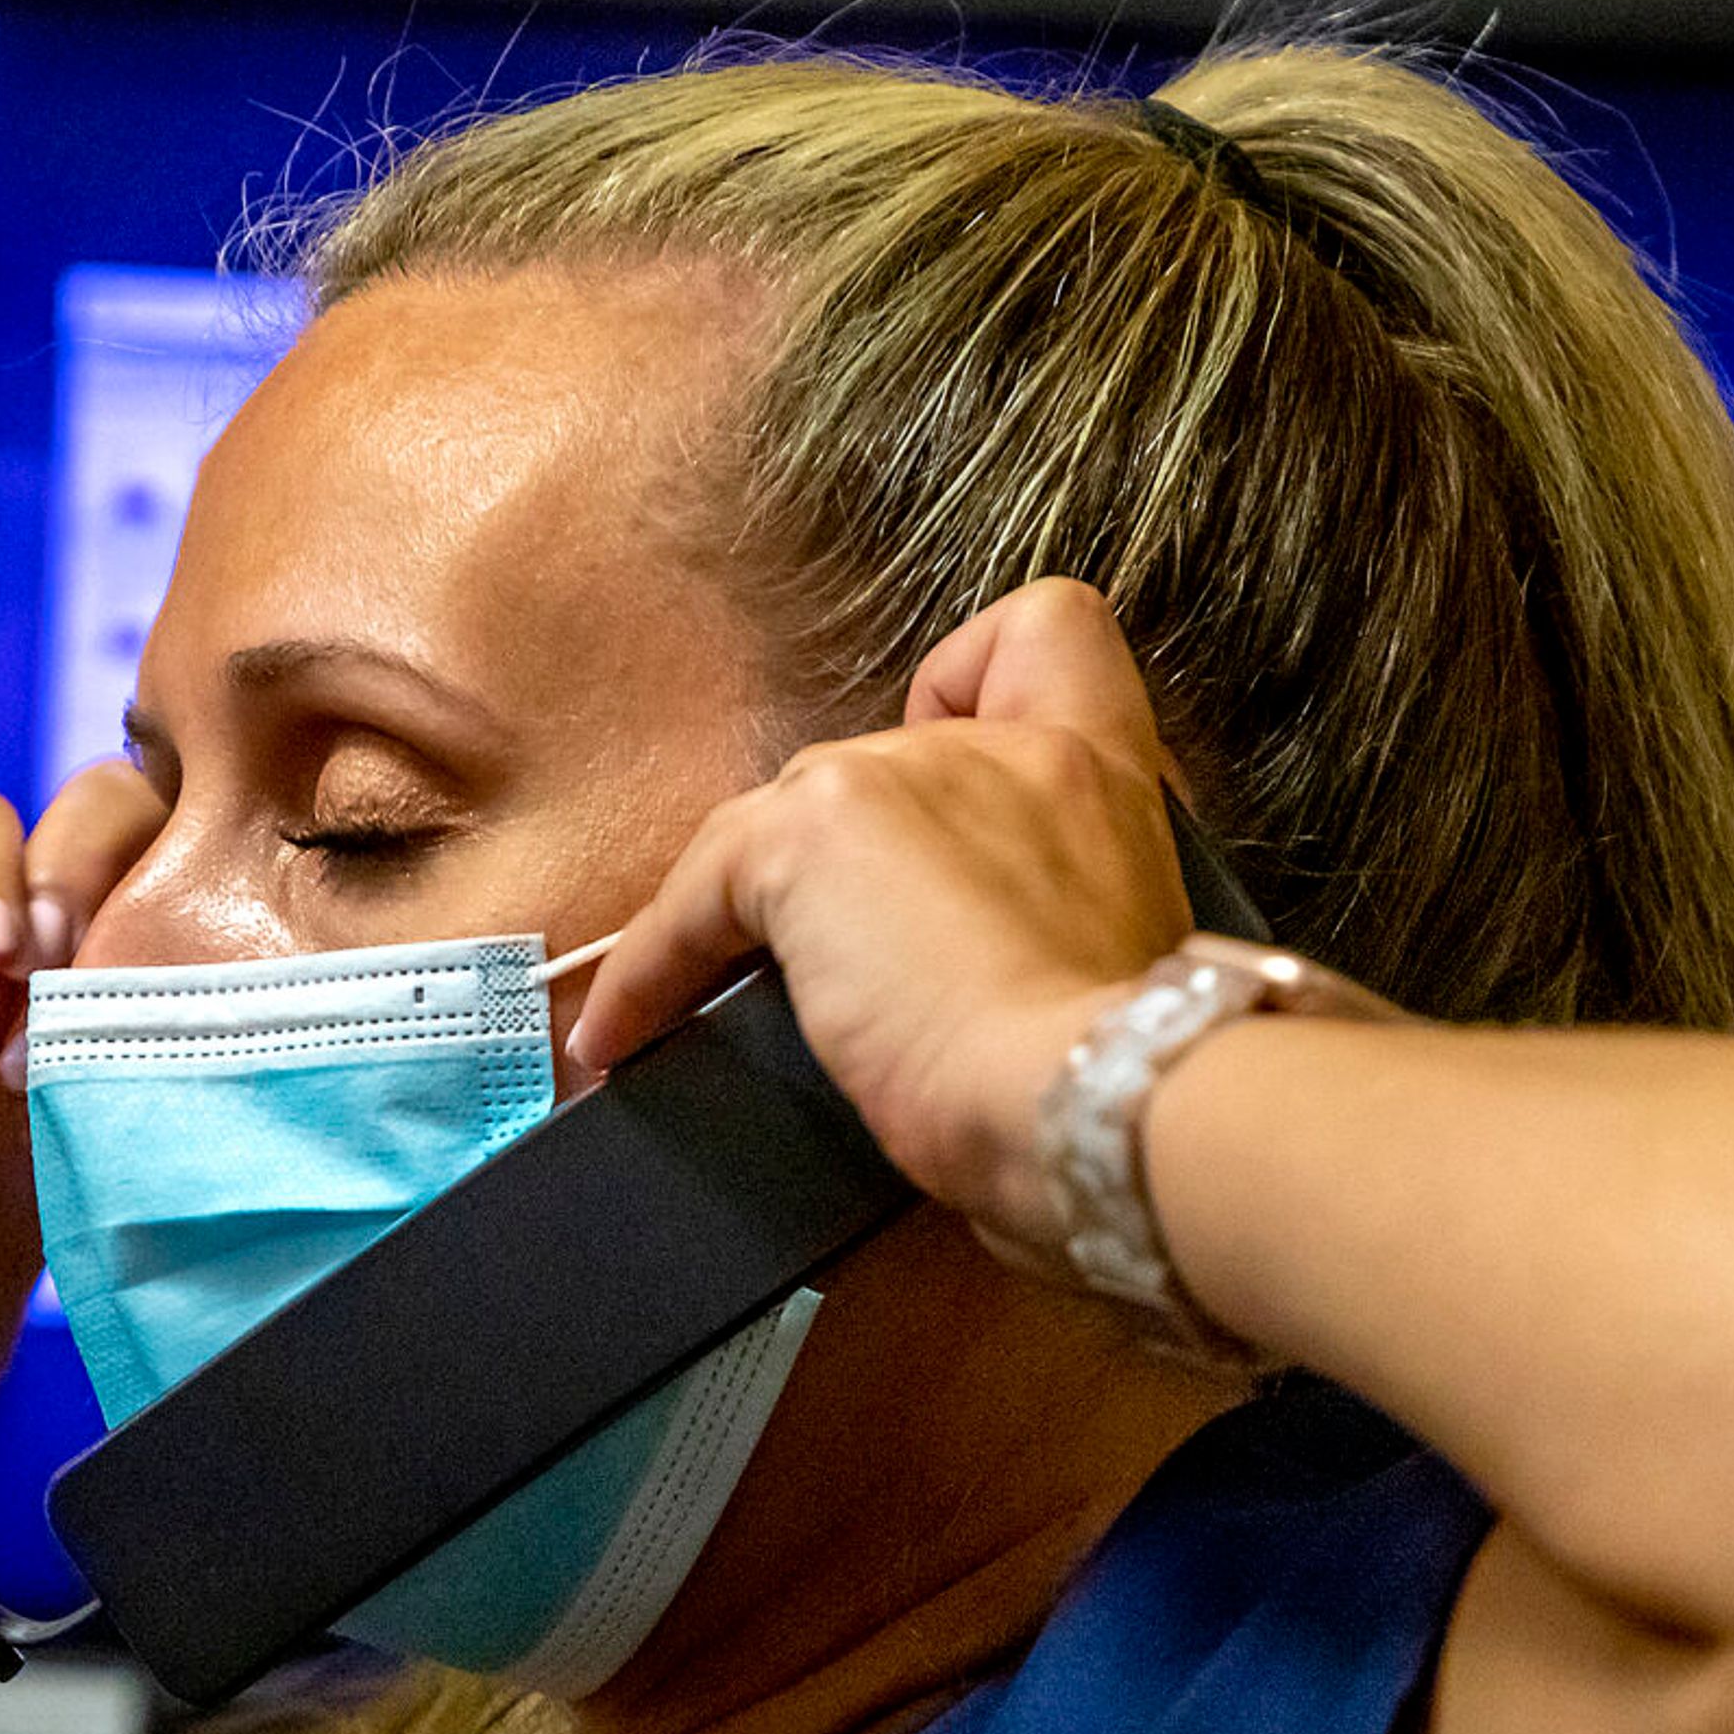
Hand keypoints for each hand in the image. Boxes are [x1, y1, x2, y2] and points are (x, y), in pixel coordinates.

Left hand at [564, 579, 1193, 1254]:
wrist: (1095, 1102)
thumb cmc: (1115, 1080)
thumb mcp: (1114, 967)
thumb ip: (1045, 921)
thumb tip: (975, 975)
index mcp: (1100, 780)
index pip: (1050, 632)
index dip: (980, 682)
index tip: (953, 764)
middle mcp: (1005, 751)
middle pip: (872, 759)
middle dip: (837, 866)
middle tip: (824, 972)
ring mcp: (902, 778)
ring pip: (772, 824)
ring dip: (730, 916)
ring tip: (680, 1011)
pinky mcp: (812, 835)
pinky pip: (692, 895)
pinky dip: (647, 967)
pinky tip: (618, 1039)